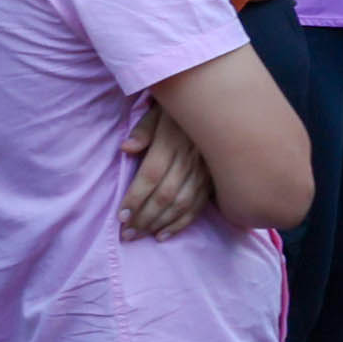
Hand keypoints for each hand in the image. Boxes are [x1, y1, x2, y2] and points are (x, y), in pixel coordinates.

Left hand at [117, 97, 216, 238]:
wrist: (221, 105)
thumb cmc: (180, 108)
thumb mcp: (159, 110)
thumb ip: (143, 130)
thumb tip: (126, 148)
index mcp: (172, 142)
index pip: (151, 176)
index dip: (135, 198)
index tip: (121, 216)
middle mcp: (189, 159)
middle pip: (165, 195)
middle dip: (144, 218)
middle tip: (127, 234)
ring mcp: (204, 171)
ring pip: (182, 204)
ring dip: (160, 224)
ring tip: (141, 236)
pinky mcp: (214, 179)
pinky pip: (198, 206)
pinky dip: (181, 223)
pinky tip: (164, 234)